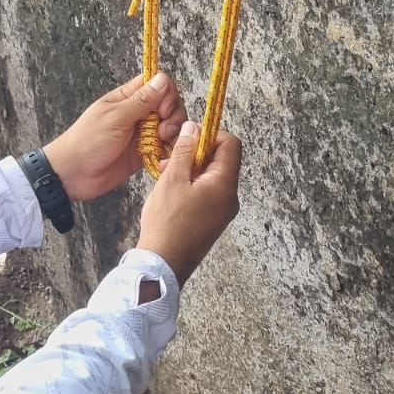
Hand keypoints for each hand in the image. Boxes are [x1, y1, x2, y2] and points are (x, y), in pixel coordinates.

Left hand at [43, 72, 186, 202]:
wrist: (73, 174)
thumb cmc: (88, 141)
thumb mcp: (116, 118)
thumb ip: (141, 101)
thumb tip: (162, 79)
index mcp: (128, 98)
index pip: (158, 84)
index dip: (166, 94)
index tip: (162, 110)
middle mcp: (138, 113)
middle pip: (168, 105)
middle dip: (173, 116)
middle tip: (163, 131)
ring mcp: (142, 133)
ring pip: (170, 126)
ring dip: (174, 133)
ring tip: (164, 143)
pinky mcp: (144, 153)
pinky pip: (165, 147)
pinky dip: (170, 150)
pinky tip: (165, 157)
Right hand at [136, 122, 240, 286]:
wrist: (162, 265)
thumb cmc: (167, 223)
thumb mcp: (172, 179)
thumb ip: (184, 151)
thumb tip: (193, 128)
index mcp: (225, 185)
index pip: (231, 144)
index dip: (211, 135)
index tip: (188, 138)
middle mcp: (230, 198)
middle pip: (222, 160)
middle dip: (197, 153)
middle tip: (172, 158)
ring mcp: (223, 212)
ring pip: (212, 177)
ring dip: (191, 169)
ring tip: (167, 175)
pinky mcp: (213, 221)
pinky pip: (208, 193)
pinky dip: (192, 185)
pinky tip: (171, 191)